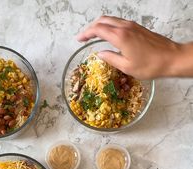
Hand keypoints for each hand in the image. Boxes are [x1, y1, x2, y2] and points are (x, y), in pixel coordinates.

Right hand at [77, 16, 192, 78]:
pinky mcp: (138, 28)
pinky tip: (109, 36)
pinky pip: (119, 22)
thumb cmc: (150, 65)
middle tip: (84, 37)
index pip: (98, 29)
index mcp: (120, 36)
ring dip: (100, 25)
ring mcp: (132, 26)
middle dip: (91, 27)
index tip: (79, 40)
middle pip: (103, 20)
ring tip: (94, 36)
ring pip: (111, 19)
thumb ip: (111, 58)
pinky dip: (110, 26)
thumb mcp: (127, 67)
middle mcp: (125, 27)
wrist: (171, 58)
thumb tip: (100, 54)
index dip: (86, 33)